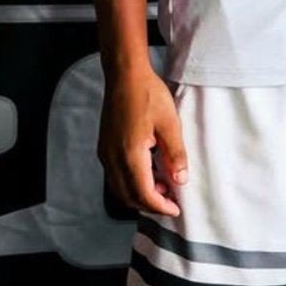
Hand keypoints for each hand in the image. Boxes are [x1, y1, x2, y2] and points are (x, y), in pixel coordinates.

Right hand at [98, 67, 187, 215]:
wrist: (125, 75)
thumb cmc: (148, 94)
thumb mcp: (170, 123)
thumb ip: (175, 154)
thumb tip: (180, 180)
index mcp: (130, 155)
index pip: (143, 194)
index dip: (160, 206)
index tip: (176, 210)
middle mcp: (113, 159)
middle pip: (129, 197)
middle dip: (150, 204)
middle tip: (171, 201)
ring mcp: (106, 154)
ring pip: (120, 188)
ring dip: (140, 194)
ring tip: (163, 186)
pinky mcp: (105, 147)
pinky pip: (116, 176)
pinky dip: (131, 183)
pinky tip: (148, 172)